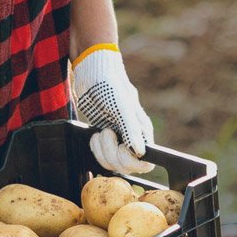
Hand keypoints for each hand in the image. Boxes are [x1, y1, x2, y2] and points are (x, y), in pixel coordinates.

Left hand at [71, 46, 155, 174]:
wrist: (91, 70)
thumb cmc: (110, 84)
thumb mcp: (121, 105)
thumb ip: (131, 129)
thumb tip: (141, 152)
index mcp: (142, 131)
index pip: (145, 162)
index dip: (133, 162)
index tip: (121, 149)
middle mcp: (131, 137)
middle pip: (126, 165)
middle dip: (112, 154)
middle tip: (105, 133)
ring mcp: (116, 137)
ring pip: (111, 162)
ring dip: (102, 151)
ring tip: (99, 132)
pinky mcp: (102, 135)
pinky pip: (100, 153)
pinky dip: (95, 148)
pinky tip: (93, 134)